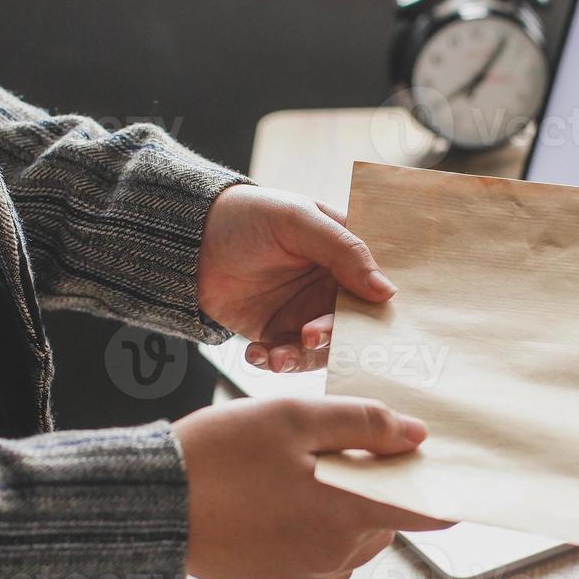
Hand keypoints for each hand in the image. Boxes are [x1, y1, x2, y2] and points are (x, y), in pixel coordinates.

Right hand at [174, 396, 451, 578]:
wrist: (149, 506)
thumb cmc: (220, 454)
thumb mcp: (294, 418)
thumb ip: (363, 424)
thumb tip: (415, 436)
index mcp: (349, 515)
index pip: (426, 515)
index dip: (444, 495)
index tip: (448, 478)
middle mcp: (335, 556)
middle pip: (384, 523)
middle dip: (375, 490)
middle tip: (334, 452)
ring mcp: (305, 576)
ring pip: (352, 541)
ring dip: (344, 512)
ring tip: (297, 475)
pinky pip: (318, 559)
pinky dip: (313, 533)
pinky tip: (277, 504)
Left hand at [196, 185, 394, 373]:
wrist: (190, 241)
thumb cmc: (248, 216)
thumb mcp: (299, 222)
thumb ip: (345, 252)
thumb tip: (387, 292)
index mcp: (348, 256)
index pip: (377, 288)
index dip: (377, 309)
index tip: (366, 326)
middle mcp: (333, 289)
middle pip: (352, 326)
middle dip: (334, 337)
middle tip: (310, 334)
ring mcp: (306, 314)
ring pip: (322, 350)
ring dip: (302, 357)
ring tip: (278, 355)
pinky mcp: (278, 335)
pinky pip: (287, 358)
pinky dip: (275, 362)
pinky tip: (257, 355)